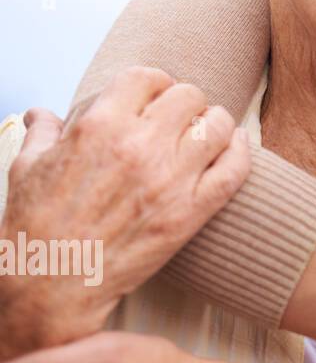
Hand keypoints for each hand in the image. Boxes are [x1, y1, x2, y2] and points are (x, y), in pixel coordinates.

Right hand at [0, 66, 249, 356]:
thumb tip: (42, 113)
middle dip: (185, 102)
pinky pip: (234, 170)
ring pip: (219, 126)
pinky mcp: (189, 213)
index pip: (146, 77)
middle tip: (179, 119)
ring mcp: (169, 179)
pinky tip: (235, 145)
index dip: (154, 83)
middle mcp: (139, 146)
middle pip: (189, 95)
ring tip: (205, 133)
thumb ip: (43, 133)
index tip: (154, 97)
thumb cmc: (33, 225)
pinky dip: (241, 152)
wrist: (50, 285)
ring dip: (215, 124)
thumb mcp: (26, 168)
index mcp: (98, 127)